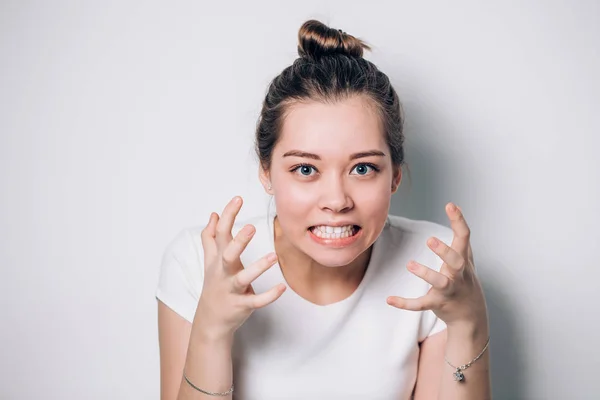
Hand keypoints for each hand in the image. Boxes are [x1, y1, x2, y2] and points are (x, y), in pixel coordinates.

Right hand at [194, 196, 285, 340]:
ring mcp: (231, 290)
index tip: (238, 198)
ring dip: (258, 267)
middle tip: (252, 227)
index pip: (221, 233)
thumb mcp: (210, 261)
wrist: (210, 320)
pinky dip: (269, 296)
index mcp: (218, 259)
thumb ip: (211, 238)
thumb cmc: (214, 285)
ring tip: (274, 256)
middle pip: (227, 254)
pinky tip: (282, 288)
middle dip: (239, 241)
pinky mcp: (241, 305)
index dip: (228, 215)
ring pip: (243, 278)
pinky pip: (256, 301)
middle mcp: (223, 273)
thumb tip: (213, 215)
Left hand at [386, 203, 487, 326]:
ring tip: (410, 264)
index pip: (465, 237)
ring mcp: (450, 290)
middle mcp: (459, 275)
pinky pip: (421, 304)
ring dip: (426, 274)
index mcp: (464, 260)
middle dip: (445, 252)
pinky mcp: (438, 303)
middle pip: (456, 262)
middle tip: (429, 239)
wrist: (471, 315)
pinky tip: (390, 299)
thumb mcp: (466, 257)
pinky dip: (406, 303)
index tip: (450, 205)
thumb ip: (459, 236)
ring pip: (441, 283)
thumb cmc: (465, 279)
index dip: (459, 221)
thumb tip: (454, 206)